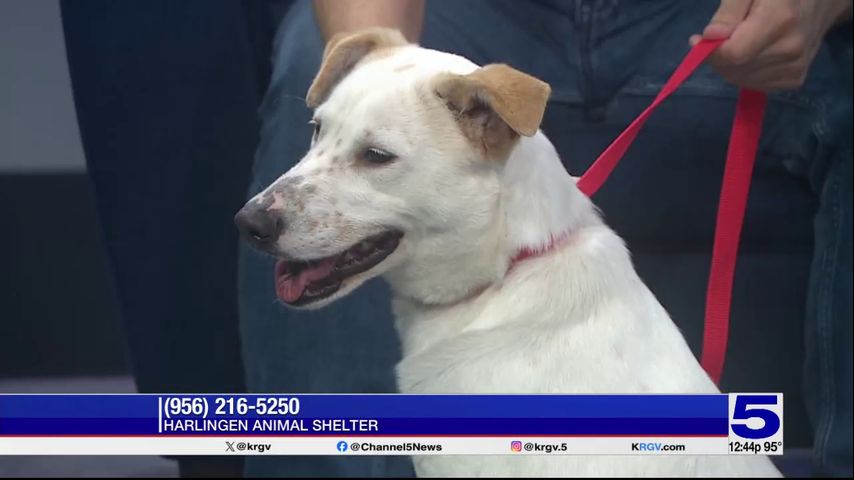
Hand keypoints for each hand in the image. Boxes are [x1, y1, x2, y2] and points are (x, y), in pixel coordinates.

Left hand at [690, 0, 852, 90]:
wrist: (818, 3)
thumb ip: (728, 11)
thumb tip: (710, 37)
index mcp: (780, 20)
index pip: (734, 54)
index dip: (711, 51)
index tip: (698, 40)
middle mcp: (790, 48)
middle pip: (734, 69)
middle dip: (718, 57)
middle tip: (722, 38)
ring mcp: (795, 67)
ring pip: (741, 80)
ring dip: (731, 66)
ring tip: (742, 43)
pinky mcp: (795, 79)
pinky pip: (755, 85)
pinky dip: (746, 74)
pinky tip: (754, 55)